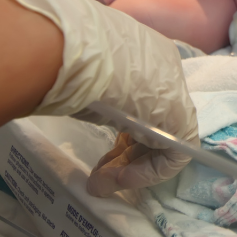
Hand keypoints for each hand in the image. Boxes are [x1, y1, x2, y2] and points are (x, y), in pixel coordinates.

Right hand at [0, 0, 199, 195]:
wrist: (76, 52)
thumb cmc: (63, 53)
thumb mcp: (75, 68)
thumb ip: (83, 83)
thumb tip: (55, 87)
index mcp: (142, 53)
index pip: (141, 98)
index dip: (120, 127)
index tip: (97, 146)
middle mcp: (163, 72)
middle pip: (151, 122)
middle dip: (123, 154)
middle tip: (96, 175)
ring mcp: (174, 95)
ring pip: (161, 142)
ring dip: (128, 168)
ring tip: (98, 184)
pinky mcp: (181, 121)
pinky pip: (172, 157)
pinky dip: (144, 173)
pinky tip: (117, 178)